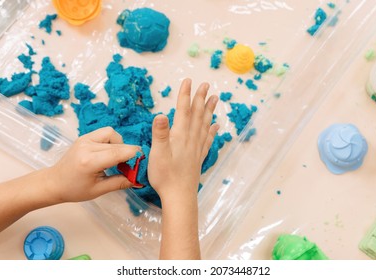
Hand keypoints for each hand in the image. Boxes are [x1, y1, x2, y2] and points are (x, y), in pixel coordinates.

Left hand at [48, 127, 139, 202]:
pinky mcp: (85, 137)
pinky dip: (112, 141)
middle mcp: (87, 146)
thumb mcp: (99, 190)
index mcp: (89, 161)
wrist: (54, 182)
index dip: (133, 156)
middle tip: (131, 165)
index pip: (118, 153)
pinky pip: (105, 133)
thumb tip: (139, 180)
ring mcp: (85, 139)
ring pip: (112, 134)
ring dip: (120, 144)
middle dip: (128, 153)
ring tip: (117, 159)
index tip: (142, 162)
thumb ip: (120, 182)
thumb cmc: (75, 189)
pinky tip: (110, 153)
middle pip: (118, 144)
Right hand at [148, 78, 218, 201]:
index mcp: (180, 136)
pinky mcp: (199, 157)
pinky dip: (213, 131)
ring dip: (209, 110)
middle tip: (206, 84)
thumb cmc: (165, 176)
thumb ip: (160, 133)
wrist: (179, 196)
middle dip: (200, 98)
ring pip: (205, 125)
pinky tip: (216, 126)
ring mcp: (197, 148)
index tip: (189, 80)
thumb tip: (161, 114)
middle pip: (197, 115)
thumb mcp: (158, 154)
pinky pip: (208, 140)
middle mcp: (191, 139)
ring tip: (215, 99)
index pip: (183, 111)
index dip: (185, 95)